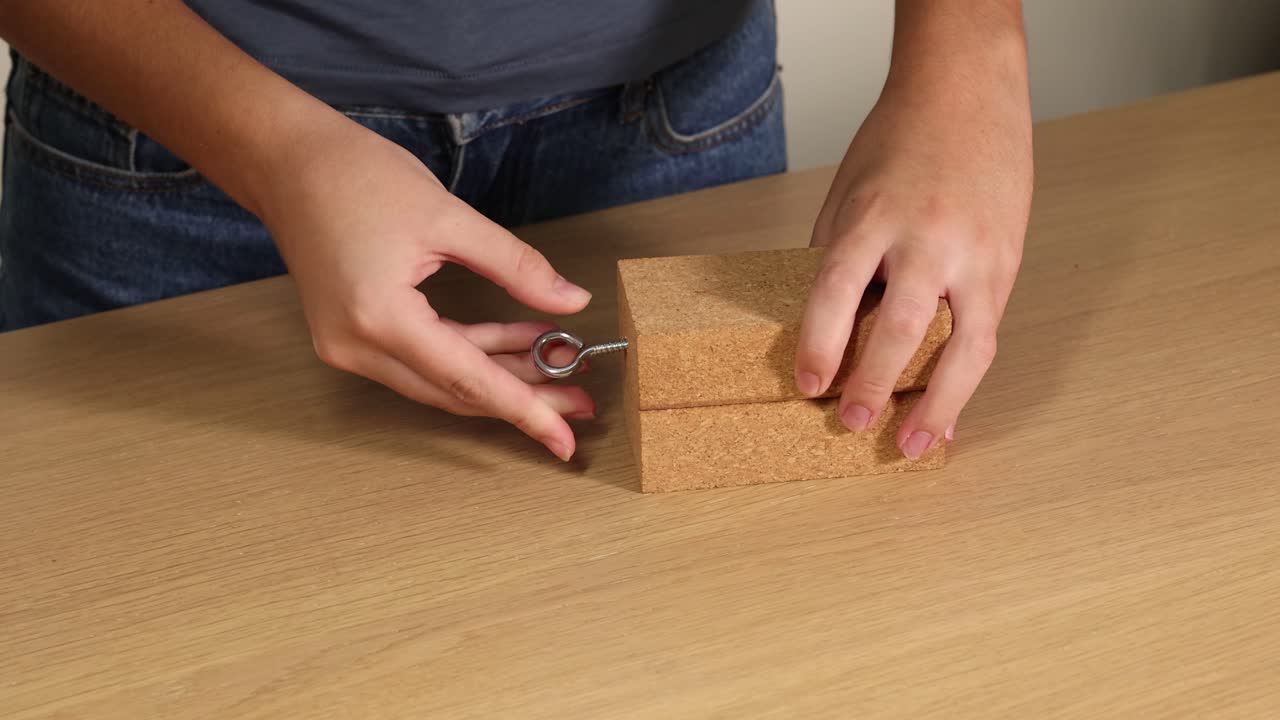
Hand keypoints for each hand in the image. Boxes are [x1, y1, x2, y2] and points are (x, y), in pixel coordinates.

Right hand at [261, 121, 594, 460]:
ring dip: (500, 374)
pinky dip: (469, 353)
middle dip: (522, 397)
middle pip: (455, 391)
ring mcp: (348, 345)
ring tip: (559, 364)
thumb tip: (572, 302)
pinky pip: (420, 360)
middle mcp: (356, 346)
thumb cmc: (355, 176)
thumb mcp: (449, 217)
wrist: (285, 161)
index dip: (524, 410)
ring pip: (440, 379)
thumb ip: (517, 267)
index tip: (566, 437)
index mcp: (379, 318)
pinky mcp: (352, 334)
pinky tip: (516, 340)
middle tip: (580, 399)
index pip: (468, 380)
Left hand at [794, 43, 1032, 458]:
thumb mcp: (848, 191)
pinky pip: (987, 333)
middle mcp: (930, 237)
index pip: (837, 289)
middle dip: (875, 382)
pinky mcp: (1007, 264)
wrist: (967, 92)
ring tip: (911, 444)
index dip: (819, 342)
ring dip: (937, 402)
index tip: (806, 384)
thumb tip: (825, 330)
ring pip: (963, 344)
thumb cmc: (898, 143)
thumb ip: (837, 257)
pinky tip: (948, 411)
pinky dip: (966, 378)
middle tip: (850, 422)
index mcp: (876, 214)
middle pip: (901, 325)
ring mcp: (978, 253)